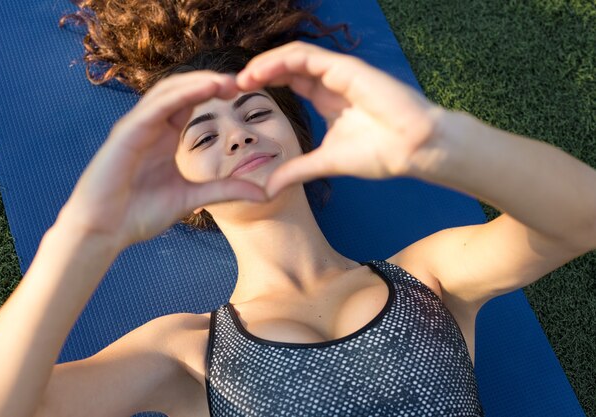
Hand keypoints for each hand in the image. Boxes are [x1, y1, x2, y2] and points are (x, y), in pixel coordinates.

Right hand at [58, 71, 266, 249]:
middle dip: (211, 82)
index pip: (191, 102)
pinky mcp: (126, 133)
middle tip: (242, 81)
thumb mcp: (193, 198)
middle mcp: (151, 125)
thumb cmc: (139, 214)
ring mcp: (137, 126)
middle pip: (182, 90)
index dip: (216, 93)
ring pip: (169, 91)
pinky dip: (181, 95)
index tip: (245, 93)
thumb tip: (263, 193)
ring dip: (199, 82)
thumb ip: (225, 191)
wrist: (104, 232)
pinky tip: (205, 89)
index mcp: (164, 136)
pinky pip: (156, 106)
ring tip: (227, 81)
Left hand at [236, 41, 445, 196]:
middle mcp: (331, 82)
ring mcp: (339, 72)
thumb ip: (296, 171)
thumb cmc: (381, 154)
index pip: (290, 82)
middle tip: (232, 87)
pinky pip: (306, 56)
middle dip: (258, 74)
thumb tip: (267, 189)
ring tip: (241, 80)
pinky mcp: (346, 68)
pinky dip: (280, 61)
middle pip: (287, 67)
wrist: (415, 150)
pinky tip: (260, 74)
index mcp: (327, 99)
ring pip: (293, 57)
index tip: (239, 100)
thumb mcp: (326, 162)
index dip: (264, 86)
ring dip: (264, 65)